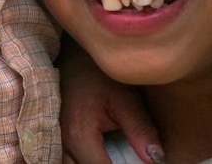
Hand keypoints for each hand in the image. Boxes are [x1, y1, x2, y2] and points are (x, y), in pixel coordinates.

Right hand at [58, 42, 162, 163]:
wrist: (72, 58)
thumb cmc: (98, 75)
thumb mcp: (124, 98)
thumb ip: (140, 130)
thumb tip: (157, 159)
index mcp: (79, 135)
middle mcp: (61, 143)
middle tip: (124, 157)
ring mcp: (53, 141)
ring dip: (90, 162)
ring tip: (111, 154)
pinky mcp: (53, 138)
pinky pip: (64, 160)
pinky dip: (79, 161)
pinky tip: (97, 153)